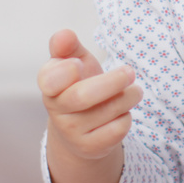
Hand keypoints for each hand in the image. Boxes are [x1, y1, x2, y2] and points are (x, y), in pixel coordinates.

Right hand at [39, 28, 140, 160]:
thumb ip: (68, 46)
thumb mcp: (74, 62)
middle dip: (112, 81)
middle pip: (83, 96)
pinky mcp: (90, 148)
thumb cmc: (79, 85)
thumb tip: (64, 35)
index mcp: (49, 85)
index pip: (49, 80)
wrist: (80, 129)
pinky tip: (122, 113)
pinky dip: (127, 117)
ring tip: (134, 91)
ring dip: (128, 97)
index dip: (64, 71)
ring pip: (107, 111)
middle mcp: (56, 110)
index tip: (79, 63)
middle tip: (130, 72)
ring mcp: (71, 132)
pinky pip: (117, 129)